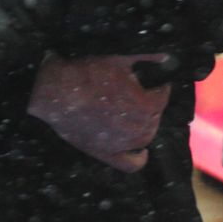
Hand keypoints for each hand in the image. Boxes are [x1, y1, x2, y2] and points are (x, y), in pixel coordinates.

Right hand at [27, 52, 170, 172]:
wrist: (56, 91)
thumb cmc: (87, 73)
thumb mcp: (120, 58)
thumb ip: (147, 57)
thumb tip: (166, 58)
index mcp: (144, 105)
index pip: (162, 97)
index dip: (159, 87)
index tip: (155, 82)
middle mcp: (137, 127)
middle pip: (155, 116)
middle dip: (151, 104)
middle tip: (139, 92)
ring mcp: (122, 143)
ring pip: (147, 137)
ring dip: (146, 124)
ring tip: (135, 111)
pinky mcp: (105, 153)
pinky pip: (131, 163)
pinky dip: (140, 158)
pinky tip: (142, 151)